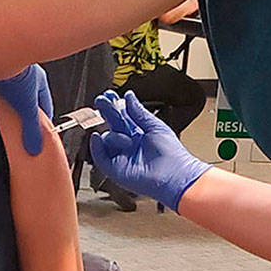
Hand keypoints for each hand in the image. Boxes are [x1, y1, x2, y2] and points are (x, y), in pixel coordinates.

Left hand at [0, 64, 52, 155]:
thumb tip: (34, 148)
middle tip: (20, 123)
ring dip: (10, 98)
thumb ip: (30, 129)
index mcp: (40, 82)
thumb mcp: (26, 107)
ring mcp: (11, 68)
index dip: (42, 120)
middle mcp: (27, 72)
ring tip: (4, 112)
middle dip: (25, 109)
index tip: (40, 130)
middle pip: (28, 96)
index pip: (45, 105)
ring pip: (13, 87)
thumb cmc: (15, 74)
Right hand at [89, 90, 210, 210]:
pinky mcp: (116, 169)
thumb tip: (129, 97)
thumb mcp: (155, 126)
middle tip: (101, 100)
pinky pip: (100, 156)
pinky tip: (97, 137)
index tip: (109, 95)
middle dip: (106, 112)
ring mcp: (121, 156)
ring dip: (114, 135)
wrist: (174, 175)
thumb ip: (138, 112)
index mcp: (139, 133)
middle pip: (112, 124)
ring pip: (107, 139)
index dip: (115, 106)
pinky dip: (96, 147)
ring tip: (126, 138)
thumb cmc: (171, 154)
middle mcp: (129, 144)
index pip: (122, 116)